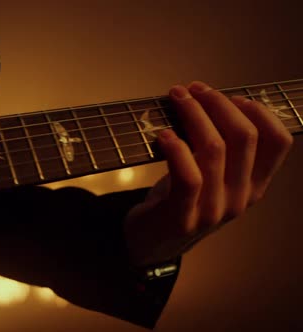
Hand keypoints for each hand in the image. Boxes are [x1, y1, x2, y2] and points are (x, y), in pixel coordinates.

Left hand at [123, 81, 292, 266]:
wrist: (152, 243)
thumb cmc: (179, 199)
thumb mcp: (211, 175)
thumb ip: (220, 148)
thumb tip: (211, 99)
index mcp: (254, 185)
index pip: (279, 143)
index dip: (260, 112)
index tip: (231, 96)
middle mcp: (241, 198)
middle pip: (245, 137)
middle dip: (217, 103)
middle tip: (193, 89)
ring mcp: (214, 210)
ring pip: (215, 149)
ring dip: (193, 114)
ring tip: (175, 98)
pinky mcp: (184, 217)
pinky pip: (188, 175)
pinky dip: (175, 148)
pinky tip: (162, 134)